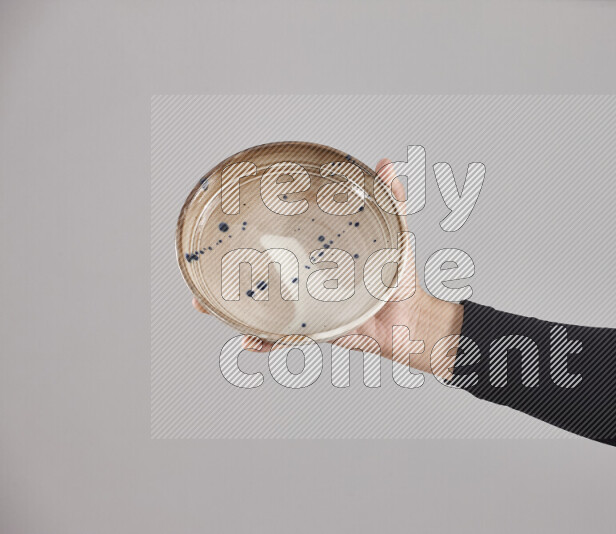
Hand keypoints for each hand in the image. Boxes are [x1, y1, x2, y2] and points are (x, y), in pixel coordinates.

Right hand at [192, 159, 463, 378]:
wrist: (411, 320)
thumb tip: (386, 164)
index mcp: (317, 255)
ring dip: (232, 307)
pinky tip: (250, 341)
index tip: (228, 222)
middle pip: (259, 273)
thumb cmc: (400, 278)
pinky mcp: (313, 331)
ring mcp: (305, 306)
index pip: (282, 241)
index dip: (255, 233)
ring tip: (208, 304)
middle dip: (227, 270)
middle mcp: (305, 280)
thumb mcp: (395, 234)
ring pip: (261, 307)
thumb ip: (391, 201)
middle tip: (204, 265)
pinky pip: (283, 339)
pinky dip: (265, 342)